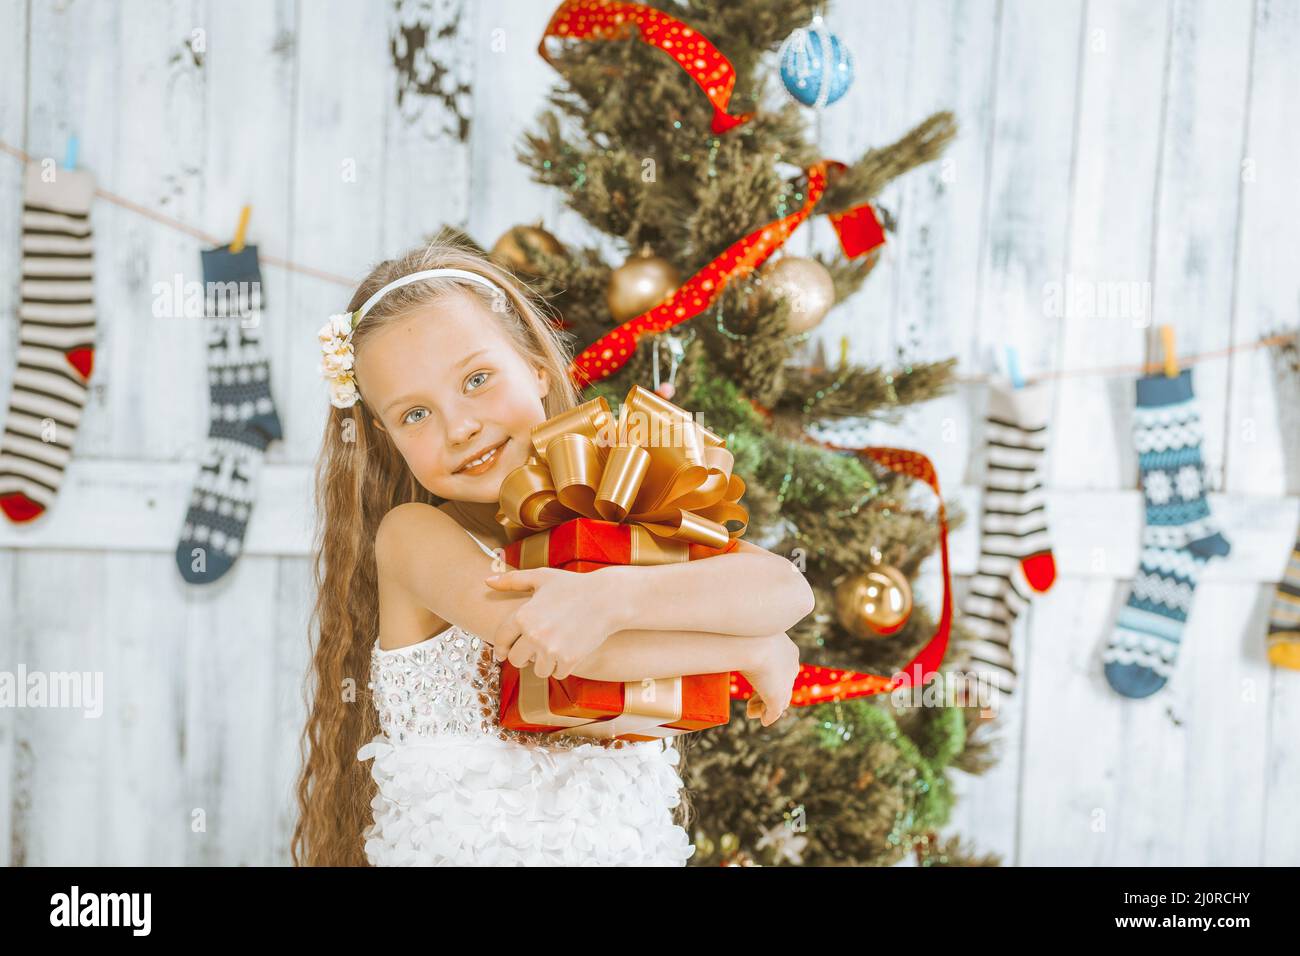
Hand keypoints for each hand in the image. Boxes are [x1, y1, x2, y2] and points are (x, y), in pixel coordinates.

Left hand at [484, 567, 616, 679]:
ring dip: (544, 663)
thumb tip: (486, 581)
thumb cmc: (573, 585)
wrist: (607, 598)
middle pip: (516, 660)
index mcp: (523, 616)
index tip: (503, 653)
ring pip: (537, 670)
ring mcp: (551, 649)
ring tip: (553, 650)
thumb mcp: (541, 577)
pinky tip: (567, 653)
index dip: (501, 648)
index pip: (501, 640)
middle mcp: (534, 635)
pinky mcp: (569, 660)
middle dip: (522, 657)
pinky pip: (557, 674)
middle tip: (531, 652)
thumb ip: (512, 580)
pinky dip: (561, 667)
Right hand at [739, 633, 799, 726]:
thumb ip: (744, 643)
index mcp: (788, 650)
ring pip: (779, 699)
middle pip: (782, 685)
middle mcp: (791, 666)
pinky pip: (774, 711)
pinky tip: (763, 720)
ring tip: (751, 712)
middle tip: (751, 700)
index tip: (756, 680)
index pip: (782, 669)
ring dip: (764, 707)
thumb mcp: (748, 637)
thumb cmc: (745, 633)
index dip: (769, 677)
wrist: (752, 642)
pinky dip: (769, 716)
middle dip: (766, 694)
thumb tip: (732, 642)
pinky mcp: (777, 696)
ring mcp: (785, 682)